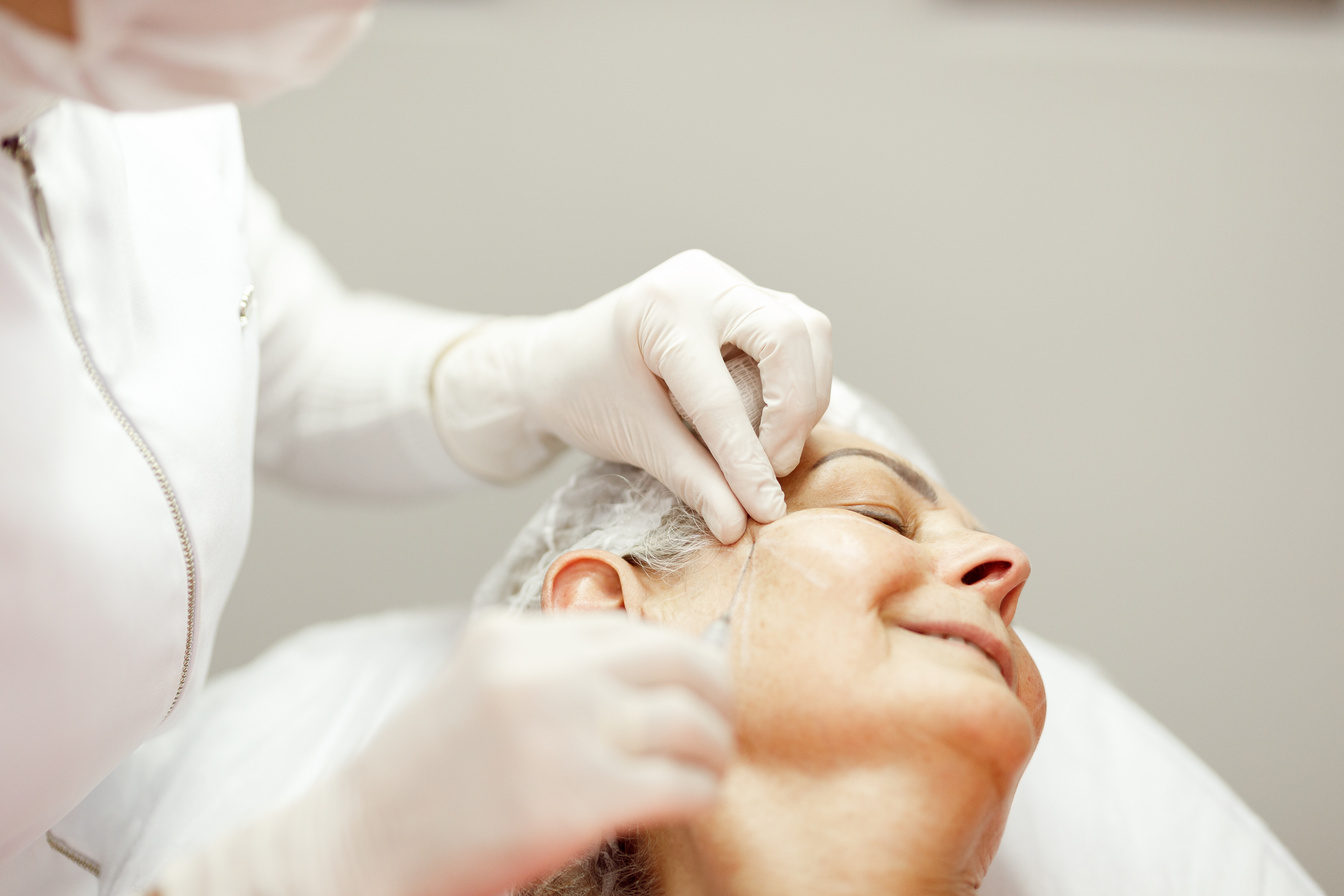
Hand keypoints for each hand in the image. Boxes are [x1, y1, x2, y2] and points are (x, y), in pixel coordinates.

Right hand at [156, 612, 734, 895]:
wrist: (361, 848)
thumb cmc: (423, 780)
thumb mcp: (478, 688)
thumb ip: (546, 666)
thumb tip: (639, 667)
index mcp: (514, 637)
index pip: (631, 627)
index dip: (677, 659)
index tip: (692, 688)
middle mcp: (542, 672)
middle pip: (678, 659)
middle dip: (717, 692)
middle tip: (719, 724)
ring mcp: (563, 731)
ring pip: (691, 721)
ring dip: (714, 747)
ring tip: (708, 767)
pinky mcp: (580, 796)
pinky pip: (681, 783)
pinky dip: (701, 793)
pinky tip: (691, 802)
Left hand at [431, 250, 831, 541]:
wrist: (560, 361)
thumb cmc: (585, 392)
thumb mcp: (635, 439)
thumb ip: (691, 480)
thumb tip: (740, 525)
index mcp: (661, 310)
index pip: (720, 393)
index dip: (746, 458)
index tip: (764, 508)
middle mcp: (703, 281)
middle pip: (786, 337)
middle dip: (791, 412)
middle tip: (773, 469)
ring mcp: (730, 282)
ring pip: (807, 330)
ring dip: (806, 395)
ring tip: (775, 449)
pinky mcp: (750, 298)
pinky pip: (803, 333)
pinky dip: (804, 380)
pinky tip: (779, 421)